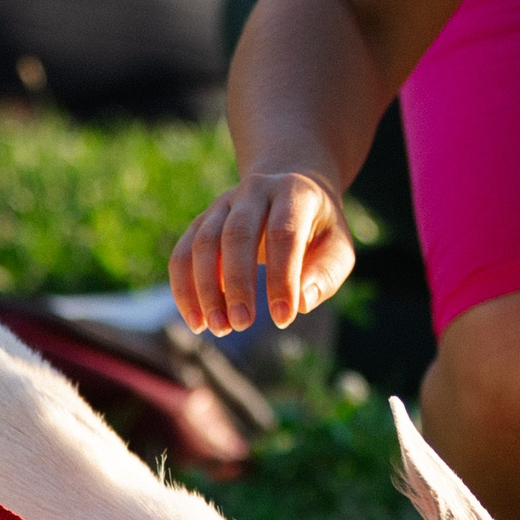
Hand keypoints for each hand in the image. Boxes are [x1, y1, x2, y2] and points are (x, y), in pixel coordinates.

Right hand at [170, 170, 357, 335]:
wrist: (290, 193)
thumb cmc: (318, 230)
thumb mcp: (338, 248)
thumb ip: (325, 274)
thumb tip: (301, 303)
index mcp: (293, 191)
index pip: (283, 233)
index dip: (281, 277)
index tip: (283, 319)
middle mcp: (254, 191)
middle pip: (236, 234)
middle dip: (238, 283)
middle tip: (242, 324)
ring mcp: (221, 205)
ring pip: (202, 244)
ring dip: (206, 290)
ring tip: (219, 328)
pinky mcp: (200, 223)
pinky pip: (181, 255)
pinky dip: (184, 291)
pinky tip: (197, 321)